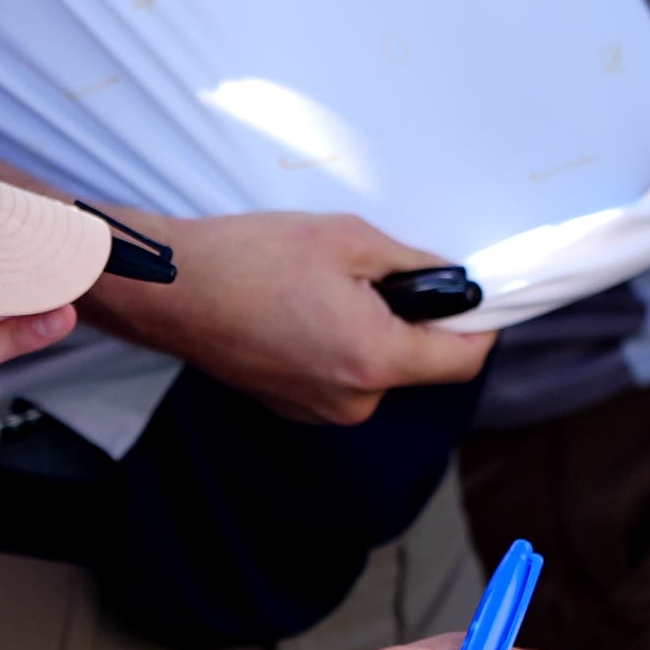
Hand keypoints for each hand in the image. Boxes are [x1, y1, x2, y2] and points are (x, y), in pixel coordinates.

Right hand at [102, 212, 491, 425]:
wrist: (170, 288)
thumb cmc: (249, 258)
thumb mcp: (348, 239)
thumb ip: (415, 265)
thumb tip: (456, 283)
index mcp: (374, 361)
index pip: (464, 360)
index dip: (479, 323)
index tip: (470, 293)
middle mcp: (352, 401)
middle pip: (420, 363)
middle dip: (411, 317)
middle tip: (371, 272)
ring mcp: (319, 410)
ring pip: (378, 367)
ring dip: (371, 328)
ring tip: (323, 286)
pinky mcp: (293, 405)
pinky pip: (341, 374)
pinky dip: (337, 343)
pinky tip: (300, 308)